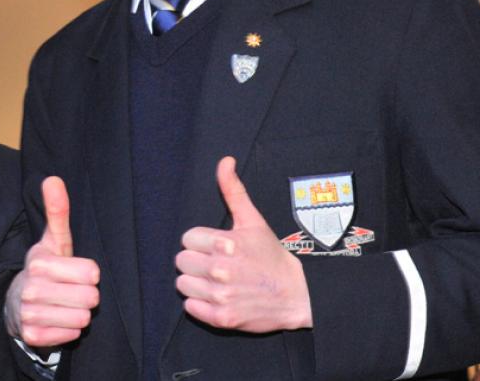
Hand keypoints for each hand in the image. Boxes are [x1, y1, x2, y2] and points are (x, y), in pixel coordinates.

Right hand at [4, 176, 99, 346]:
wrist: (16, 302)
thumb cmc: (46, 269)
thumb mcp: (54, 241)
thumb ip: (58, 211)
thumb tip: (53, 179)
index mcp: (40, 262)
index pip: (93, 273)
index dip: (89, 273)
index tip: (74, 271)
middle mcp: (32, 288)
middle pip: (90, 298)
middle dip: (86, 295)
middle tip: (70, 290)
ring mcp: (30, 314)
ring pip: (82, 319)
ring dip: (78, 313)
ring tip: (64, 304)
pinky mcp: (32, 336)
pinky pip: (72, 335)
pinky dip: (69, 330)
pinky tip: (57, 319)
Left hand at [175, 156, 311, 331]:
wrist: (298, 295)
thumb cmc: (271, 257)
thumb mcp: (253, 221)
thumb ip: (233, 190)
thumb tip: (225, 161)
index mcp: (225, 242)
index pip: (187, 239)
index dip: (200, 242)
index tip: (216, 247)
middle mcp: (221, 269)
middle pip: (181, 261)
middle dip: (196, 261)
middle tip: (214, 264)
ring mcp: (221, 295)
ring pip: (182, 283)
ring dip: (196, 282)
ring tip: (215, 281)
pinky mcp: (221, 318)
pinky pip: (189, 307)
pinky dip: (200, 304)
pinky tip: (217, 297)